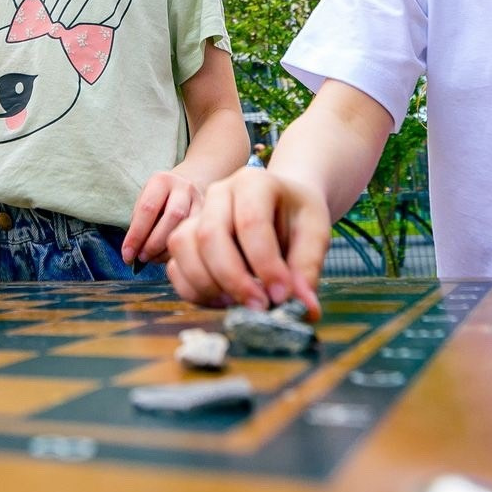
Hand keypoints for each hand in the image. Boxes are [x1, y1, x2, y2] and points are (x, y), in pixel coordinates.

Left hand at [121, 170, 200, 268]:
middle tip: (142, 257)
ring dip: (167, 250)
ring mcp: (200, 201)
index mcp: (161, 181)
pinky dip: (181, 251)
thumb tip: (133, 253)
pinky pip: (196, 237)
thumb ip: (139, 223)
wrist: (184, 188)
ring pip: (187, 228)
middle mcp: (183, 187)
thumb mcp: (145, 202)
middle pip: (172, 217)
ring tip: (153, 258)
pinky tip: (170, 257)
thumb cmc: (158, 200)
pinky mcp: (209, 217)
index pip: (147, 208)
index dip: (136, 235)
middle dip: (154, 243)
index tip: (127, 255)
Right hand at [167, 168, 329, 318]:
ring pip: (184, 248)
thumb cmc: (297, 218)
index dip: (266, 264)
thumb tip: (305, 309)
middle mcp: (218, 193)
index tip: (282, 295)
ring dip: (209, 285)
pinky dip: (194, 291)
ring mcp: (197, 215)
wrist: (282, 208)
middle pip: (210, 234)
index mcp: (253, 182)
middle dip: (233, 279)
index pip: (251, 222)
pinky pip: (175, 268)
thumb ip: (308, 268)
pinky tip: (224, 301)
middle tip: (260, 307)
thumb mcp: (315, 234)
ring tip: (240, 303)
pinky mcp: (185, 240)